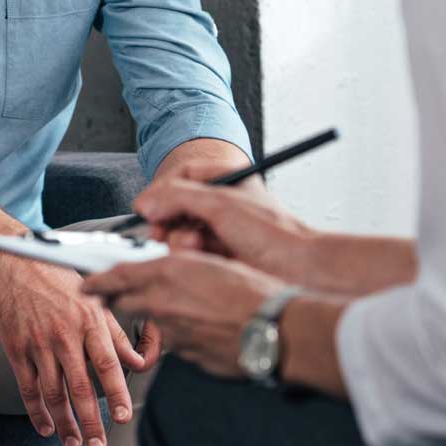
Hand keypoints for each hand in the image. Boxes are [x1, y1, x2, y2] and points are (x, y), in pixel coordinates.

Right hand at [0, 256, 151, 445]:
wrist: (14, 263)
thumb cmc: (57, 279)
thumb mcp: (93, 299)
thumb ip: (116, 333)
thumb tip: (137, 361)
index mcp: (88, 320)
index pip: (107, 363)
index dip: (116, 393)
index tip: (122, 416)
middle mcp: (64, 334)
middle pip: (80, 386)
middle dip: (90, 421)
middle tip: (97, 443)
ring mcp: (38, 343)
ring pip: (54, 393)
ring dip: (64, 422)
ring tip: (73, 441)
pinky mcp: (16, 348)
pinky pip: (28, 387)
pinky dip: (36, 412)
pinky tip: (46, 426)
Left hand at [83, 252, 283, 379]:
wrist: (275, 330)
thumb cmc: (253, 291)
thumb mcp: (211, 261)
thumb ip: (180, 265)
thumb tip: (165, 266)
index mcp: (168, 272)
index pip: (117, 275)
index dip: (97, 279)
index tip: (87, 282)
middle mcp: (163, 302)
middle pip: (123, 303)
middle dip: (117, 299)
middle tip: (114, 296)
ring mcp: (172, 332)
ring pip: (151, 323)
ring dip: (156, 316)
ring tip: (184, 309)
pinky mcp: (184, 355)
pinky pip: (174, 342)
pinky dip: (180, 334)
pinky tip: (203, 327)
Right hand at [135, 177, 313, 276]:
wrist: (299, 270)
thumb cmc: (273, 233)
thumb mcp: (221, 204)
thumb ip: (178, 197)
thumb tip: (146, 202)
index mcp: (229, 178)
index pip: (183, 175)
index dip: (162, 190)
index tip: (146, 206)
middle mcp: (224, 201)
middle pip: (178, 204)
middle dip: (170, 219)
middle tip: (162, 231)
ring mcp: (222, 228)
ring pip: (182, 230)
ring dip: (180, 239)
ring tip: (193, 246)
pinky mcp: (220, 253)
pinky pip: (191, 251)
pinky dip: (189, 254)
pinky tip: (200, 257)